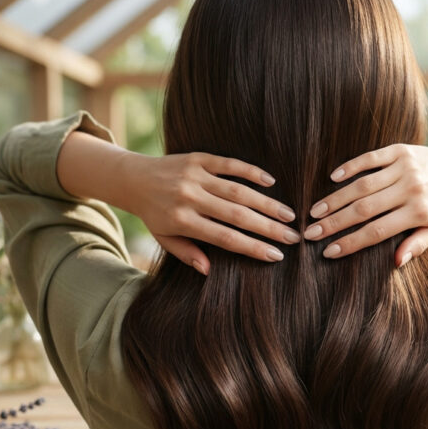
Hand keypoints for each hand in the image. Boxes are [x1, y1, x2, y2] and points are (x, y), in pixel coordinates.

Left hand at [126, 152, 299, 274]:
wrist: (133, 178)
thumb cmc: (153, 214)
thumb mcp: (164, 239)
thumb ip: (187, 254)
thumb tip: (209, 271)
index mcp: (183, 221)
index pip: (225, 238)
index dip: (253, 247)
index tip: (276, 255)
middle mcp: (190, 198)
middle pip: (237, 216)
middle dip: (268, 228)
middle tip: (294, 236)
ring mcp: (195, 176)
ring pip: (238, 191)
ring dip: (267, 203)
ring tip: (289, 215)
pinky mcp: (198, 158)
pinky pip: (230, 164)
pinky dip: (251, 172)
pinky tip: (271, 182)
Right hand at [304, 144, 427, 265]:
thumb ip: (416, 245)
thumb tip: (395, 262)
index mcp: (418, 213)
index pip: (377, 231)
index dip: (351, 242)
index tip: (328, 251)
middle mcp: (410, 189)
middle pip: (364, 209)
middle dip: (334, 223)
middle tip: (310, 233)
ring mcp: (404, 168)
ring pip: (362, 185)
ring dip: (335, 199)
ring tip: (314, 211)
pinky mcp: (399, 151)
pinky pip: (370, 159)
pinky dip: (350, 167)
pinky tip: (332, 178)